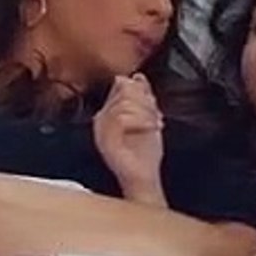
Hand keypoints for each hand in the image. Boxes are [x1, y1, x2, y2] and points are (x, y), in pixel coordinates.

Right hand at [93, 74, 163, 202]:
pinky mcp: (105, 139)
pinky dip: (142, 121)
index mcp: (108, 112)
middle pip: (123, 90)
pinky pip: (122, 118)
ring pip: (123, 103)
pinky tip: (151, 128)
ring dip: (147, 112)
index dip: (142, 91)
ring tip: (155, 124)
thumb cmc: (145, 155)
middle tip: (156, 117)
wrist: (144, 179)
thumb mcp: (147, 119)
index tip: (154, 107)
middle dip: (146, 102)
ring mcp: (100, 130)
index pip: (121, 84)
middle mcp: (100, 119)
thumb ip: (142, 98)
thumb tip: (138, 76)